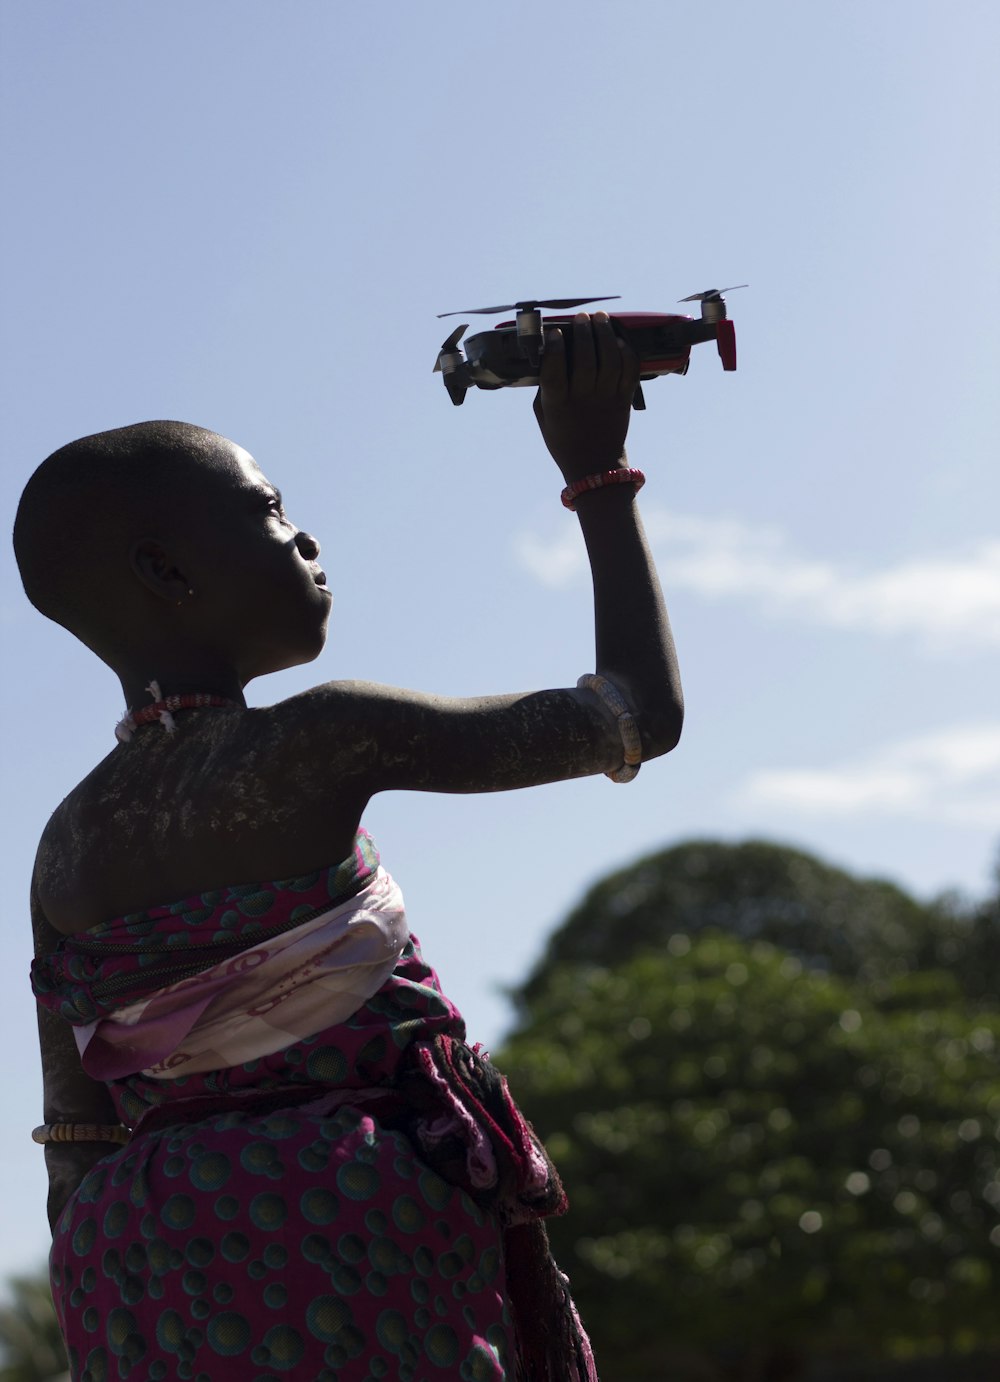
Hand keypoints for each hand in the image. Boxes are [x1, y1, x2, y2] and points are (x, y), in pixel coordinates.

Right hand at [532, 311, 639, 482]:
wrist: (594, 466)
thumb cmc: (564, 438)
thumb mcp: (544, 415)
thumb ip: (545, 387)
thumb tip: (548, 352)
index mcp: (557, 406)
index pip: (554, 373)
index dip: (554, 350)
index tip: (554, 333)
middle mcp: (583, 401)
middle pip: (585, 360)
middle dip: (584, 333)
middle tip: (582, 317)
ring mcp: (606, 400)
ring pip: (610, 360)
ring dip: (606, 335)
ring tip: (600, 319)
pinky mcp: (624, 400)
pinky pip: (629, 370)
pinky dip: (626, 352)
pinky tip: (618, 340)